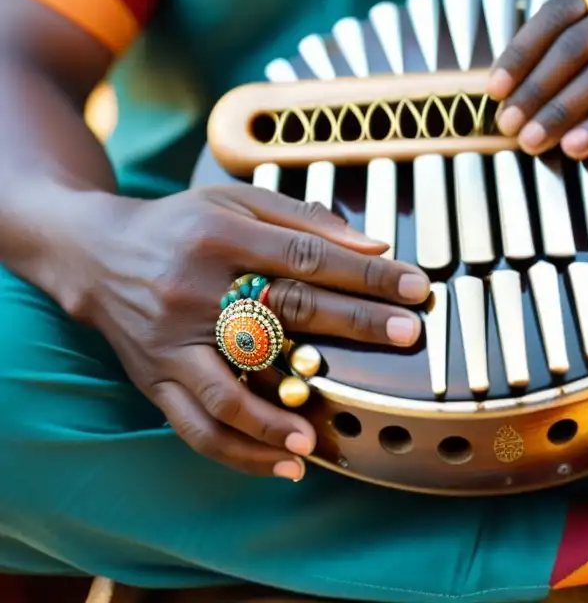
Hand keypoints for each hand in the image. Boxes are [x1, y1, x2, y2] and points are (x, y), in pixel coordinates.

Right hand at [70, 186, 430, 479]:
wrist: (95, 253)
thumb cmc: (182, 225)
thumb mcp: (237, 201)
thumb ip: (303, 220)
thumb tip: (373, 244)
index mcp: (221, 238)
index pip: (308, 258)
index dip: (366, 274)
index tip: (416, 288)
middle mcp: (194, 290)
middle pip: (285, 312)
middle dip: (354, 325)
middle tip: (406, 337)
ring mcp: (171, 343)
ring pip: (227, 391)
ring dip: (278, 420)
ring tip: (321, 438)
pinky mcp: (155, 380)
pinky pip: (196, 426)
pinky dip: (240, 452)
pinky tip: (285, 464)